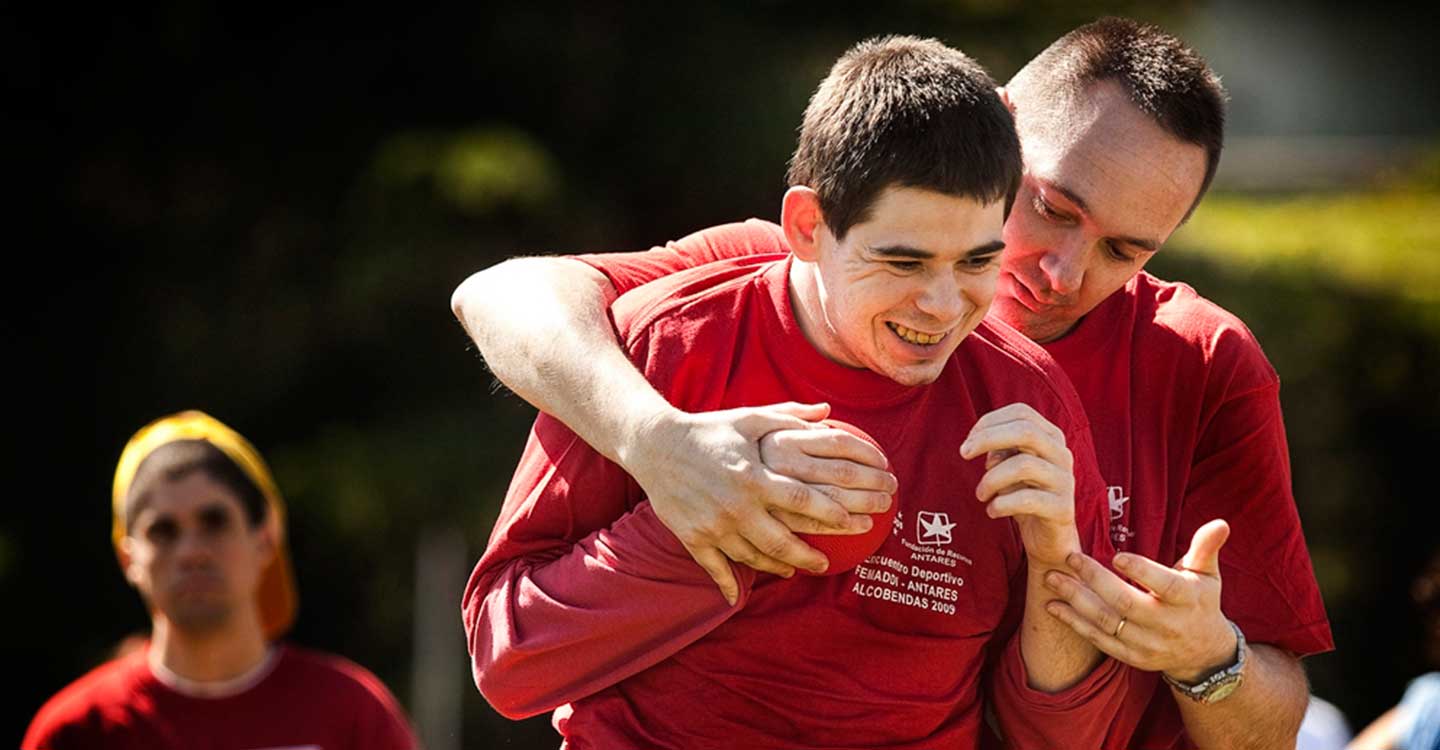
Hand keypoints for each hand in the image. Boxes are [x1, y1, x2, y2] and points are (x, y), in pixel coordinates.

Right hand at [622, 402, 896, 604]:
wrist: (654, 445)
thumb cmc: (708, 430)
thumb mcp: (749, 418)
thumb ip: (790, 417)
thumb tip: (828, 411)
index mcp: (755, 477)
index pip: (805, 502)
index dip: (834, 516)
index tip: (855, 525)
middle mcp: (736, 506)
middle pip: (783, 542)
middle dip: (809, 557)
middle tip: (826, 565)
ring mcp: (714, 526)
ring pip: (754, 558)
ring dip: (777, 568)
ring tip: (793, 570)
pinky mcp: (693, 538)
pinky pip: (715, 569)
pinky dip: (727, 585)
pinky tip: (737, 596)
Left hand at [960, 403, 1080, 567]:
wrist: (1050, 538)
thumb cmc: (1026, 496)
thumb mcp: (1011, 468)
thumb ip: (1000, 450)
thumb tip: (979, 444)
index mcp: (1051, 438)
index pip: (1022, 413)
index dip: (990, 421)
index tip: (968, 441)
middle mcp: (1062, 454)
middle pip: (1026, 432)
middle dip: (988, 439)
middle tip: (964, 454)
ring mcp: (1065, 481)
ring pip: (1023, 465)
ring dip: (992, 479)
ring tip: (980, 494)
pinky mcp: (1062, 509)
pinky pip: (1027, 500)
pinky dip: (1002, 504)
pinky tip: (992, 511)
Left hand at [1041, 519, 1238, 682]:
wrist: (1204, 654)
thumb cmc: (1200, 602)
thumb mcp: (1207, 575)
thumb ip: (1206, 548)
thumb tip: (1220, 522)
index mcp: (1186, 599)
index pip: (1164, 585)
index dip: (1141, 571)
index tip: (1116, 555)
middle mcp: (1166, 624)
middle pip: (1126, 603)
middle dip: (1094, 580)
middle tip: (1069, 557)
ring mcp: (1148, 644)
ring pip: (1107, 622)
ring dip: (1076, 600)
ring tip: (1052, 578)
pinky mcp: (1132, 657)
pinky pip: (1099, 641)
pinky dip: (1074, 624)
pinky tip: (1053, 606)